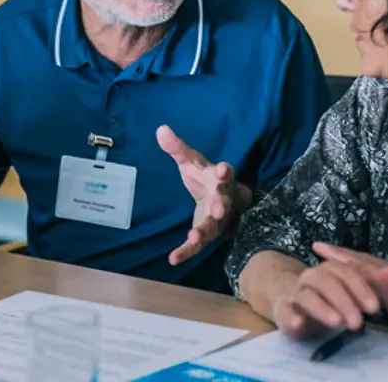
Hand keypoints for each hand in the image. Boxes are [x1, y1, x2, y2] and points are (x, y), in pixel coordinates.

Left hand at [157, 125, 252, 265]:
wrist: (227, 202)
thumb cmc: (206, 178)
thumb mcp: (192, 161)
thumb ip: (178, 148)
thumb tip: (160, 129)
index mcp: (220, 179)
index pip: (224, 174)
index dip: (224, 172)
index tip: (224, 169)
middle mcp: (221, 200)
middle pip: (222, 202)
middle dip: (220, 206)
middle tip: (219, 211)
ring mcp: (215, 219)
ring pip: (212, 227)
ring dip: (204, 232)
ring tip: (194, 237)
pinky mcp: (206, 234)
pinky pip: (197, 245)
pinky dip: (186, 252)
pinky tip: (173, 259)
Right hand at [273, 260, 380, 338]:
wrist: (291, 300)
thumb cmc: (330, 296)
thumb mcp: (357, 292)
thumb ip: (374, 284)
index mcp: (334, 269)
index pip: (349, 271)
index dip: (361, 287)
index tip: (375, 308)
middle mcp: (313, 277)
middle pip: (328, 281)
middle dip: (344, 301)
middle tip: (358, 323)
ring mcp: (298, 293)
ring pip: (308, 297)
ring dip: (322, 310)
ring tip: (337, 324)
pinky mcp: (285, 311)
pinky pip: (286, 312)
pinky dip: (291, 318)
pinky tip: (299, 325)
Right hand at [313, 242, 387, 339]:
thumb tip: (377, 269)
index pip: (364, 264)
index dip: (340, 256)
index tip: (317, 246)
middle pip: (369, 262)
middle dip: (345, 255)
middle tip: (321, 247)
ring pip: (377, 269)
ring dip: (356, 263)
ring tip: (340, 260)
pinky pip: (384, 279)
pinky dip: (369, 275)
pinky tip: (372, 281)